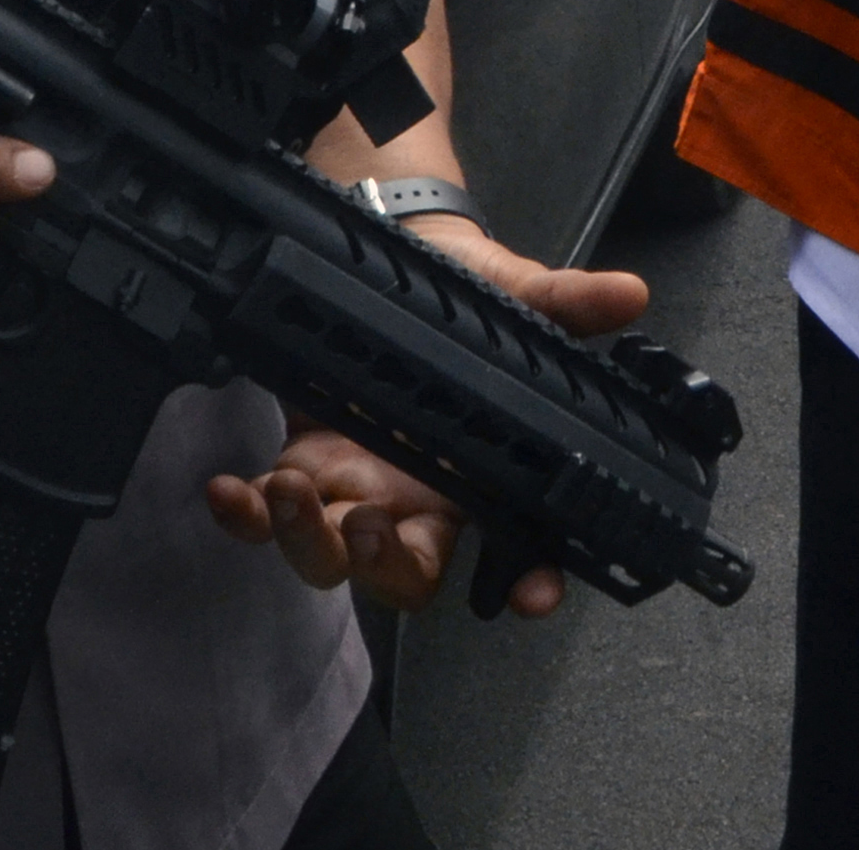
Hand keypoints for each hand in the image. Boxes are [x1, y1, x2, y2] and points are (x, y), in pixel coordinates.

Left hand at [205, 220, 648, 617]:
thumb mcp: (515, 293)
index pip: (518, 547)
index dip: (529, 579)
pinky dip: (245, 515)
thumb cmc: (463, 299)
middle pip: (407, 575)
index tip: (531, 595)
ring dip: (306, 539)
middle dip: (385, 568)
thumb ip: (565, 301)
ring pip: (329, 557)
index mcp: (479, 474)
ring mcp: (354, 491)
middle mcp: (417, 500)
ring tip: (290, 491)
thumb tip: (627, 293)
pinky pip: (267, 515)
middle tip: (371, 530)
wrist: (394, 263)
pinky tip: (230, 490)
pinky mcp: (300, 467)